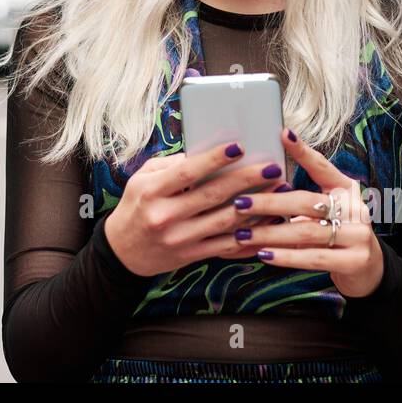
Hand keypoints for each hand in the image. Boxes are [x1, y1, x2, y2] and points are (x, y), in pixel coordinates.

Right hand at [103, 140, 288, 276]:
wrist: (122, 251)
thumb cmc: (136, 206)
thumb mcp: (142, 179)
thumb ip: (171, 166)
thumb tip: (206, 153)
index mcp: (152, 192)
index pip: (187, 173)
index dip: (214, 159)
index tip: (238, 146)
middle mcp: (165, 216)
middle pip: (212, 195)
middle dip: (246, 179)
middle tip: (272, 167)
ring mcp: (179, 239)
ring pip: (225, 221)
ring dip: (256, 206)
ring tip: (278, 191)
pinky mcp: (191, 256)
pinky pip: (226, 245)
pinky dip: (249, 234)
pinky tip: (268, 222)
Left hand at [223, 127, 384, 297]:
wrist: (369, 269)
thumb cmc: (337, 233)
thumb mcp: (326, 211)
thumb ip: (302, 200)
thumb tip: (262, 182)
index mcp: (346, 190)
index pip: (322, 167)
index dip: (303, 151)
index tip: (282, 133)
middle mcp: (355, 208)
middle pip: (306, 201)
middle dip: (270, 202)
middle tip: (239, 202)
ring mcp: (358, 235)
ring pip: (306, 231)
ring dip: (270, 233)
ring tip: (242, 233)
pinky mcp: (354, 261)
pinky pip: (313, 257)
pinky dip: (286, 256)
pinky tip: (264, 254)